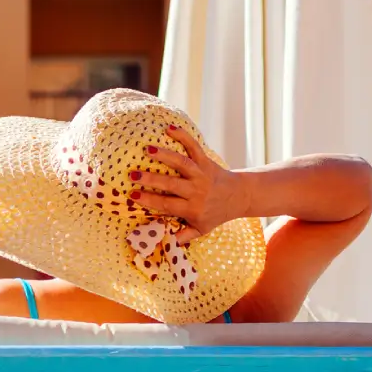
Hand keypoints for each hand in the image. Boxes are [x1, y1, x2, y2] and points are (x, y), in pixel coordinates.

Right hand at [129, 126, 247, 242]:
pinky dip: (184, 137)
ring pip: (183, 164)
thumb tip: (163, 243)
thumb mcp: (201, 229)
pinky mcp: (206, 162)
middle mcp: (197, 191)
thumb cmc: (215, 214)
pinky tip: (169, 128)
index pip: (167, 205)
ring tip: (148, 149)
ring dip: (165, 156)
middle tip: (132, 174)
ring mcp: (202, 175)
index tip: (132, 196)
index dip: (149, 201)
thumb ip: (183, 236)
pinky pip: (195, 148)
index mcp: (192, 209)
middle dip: (151, 179)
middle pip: (172, 184)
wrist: (240, 196)